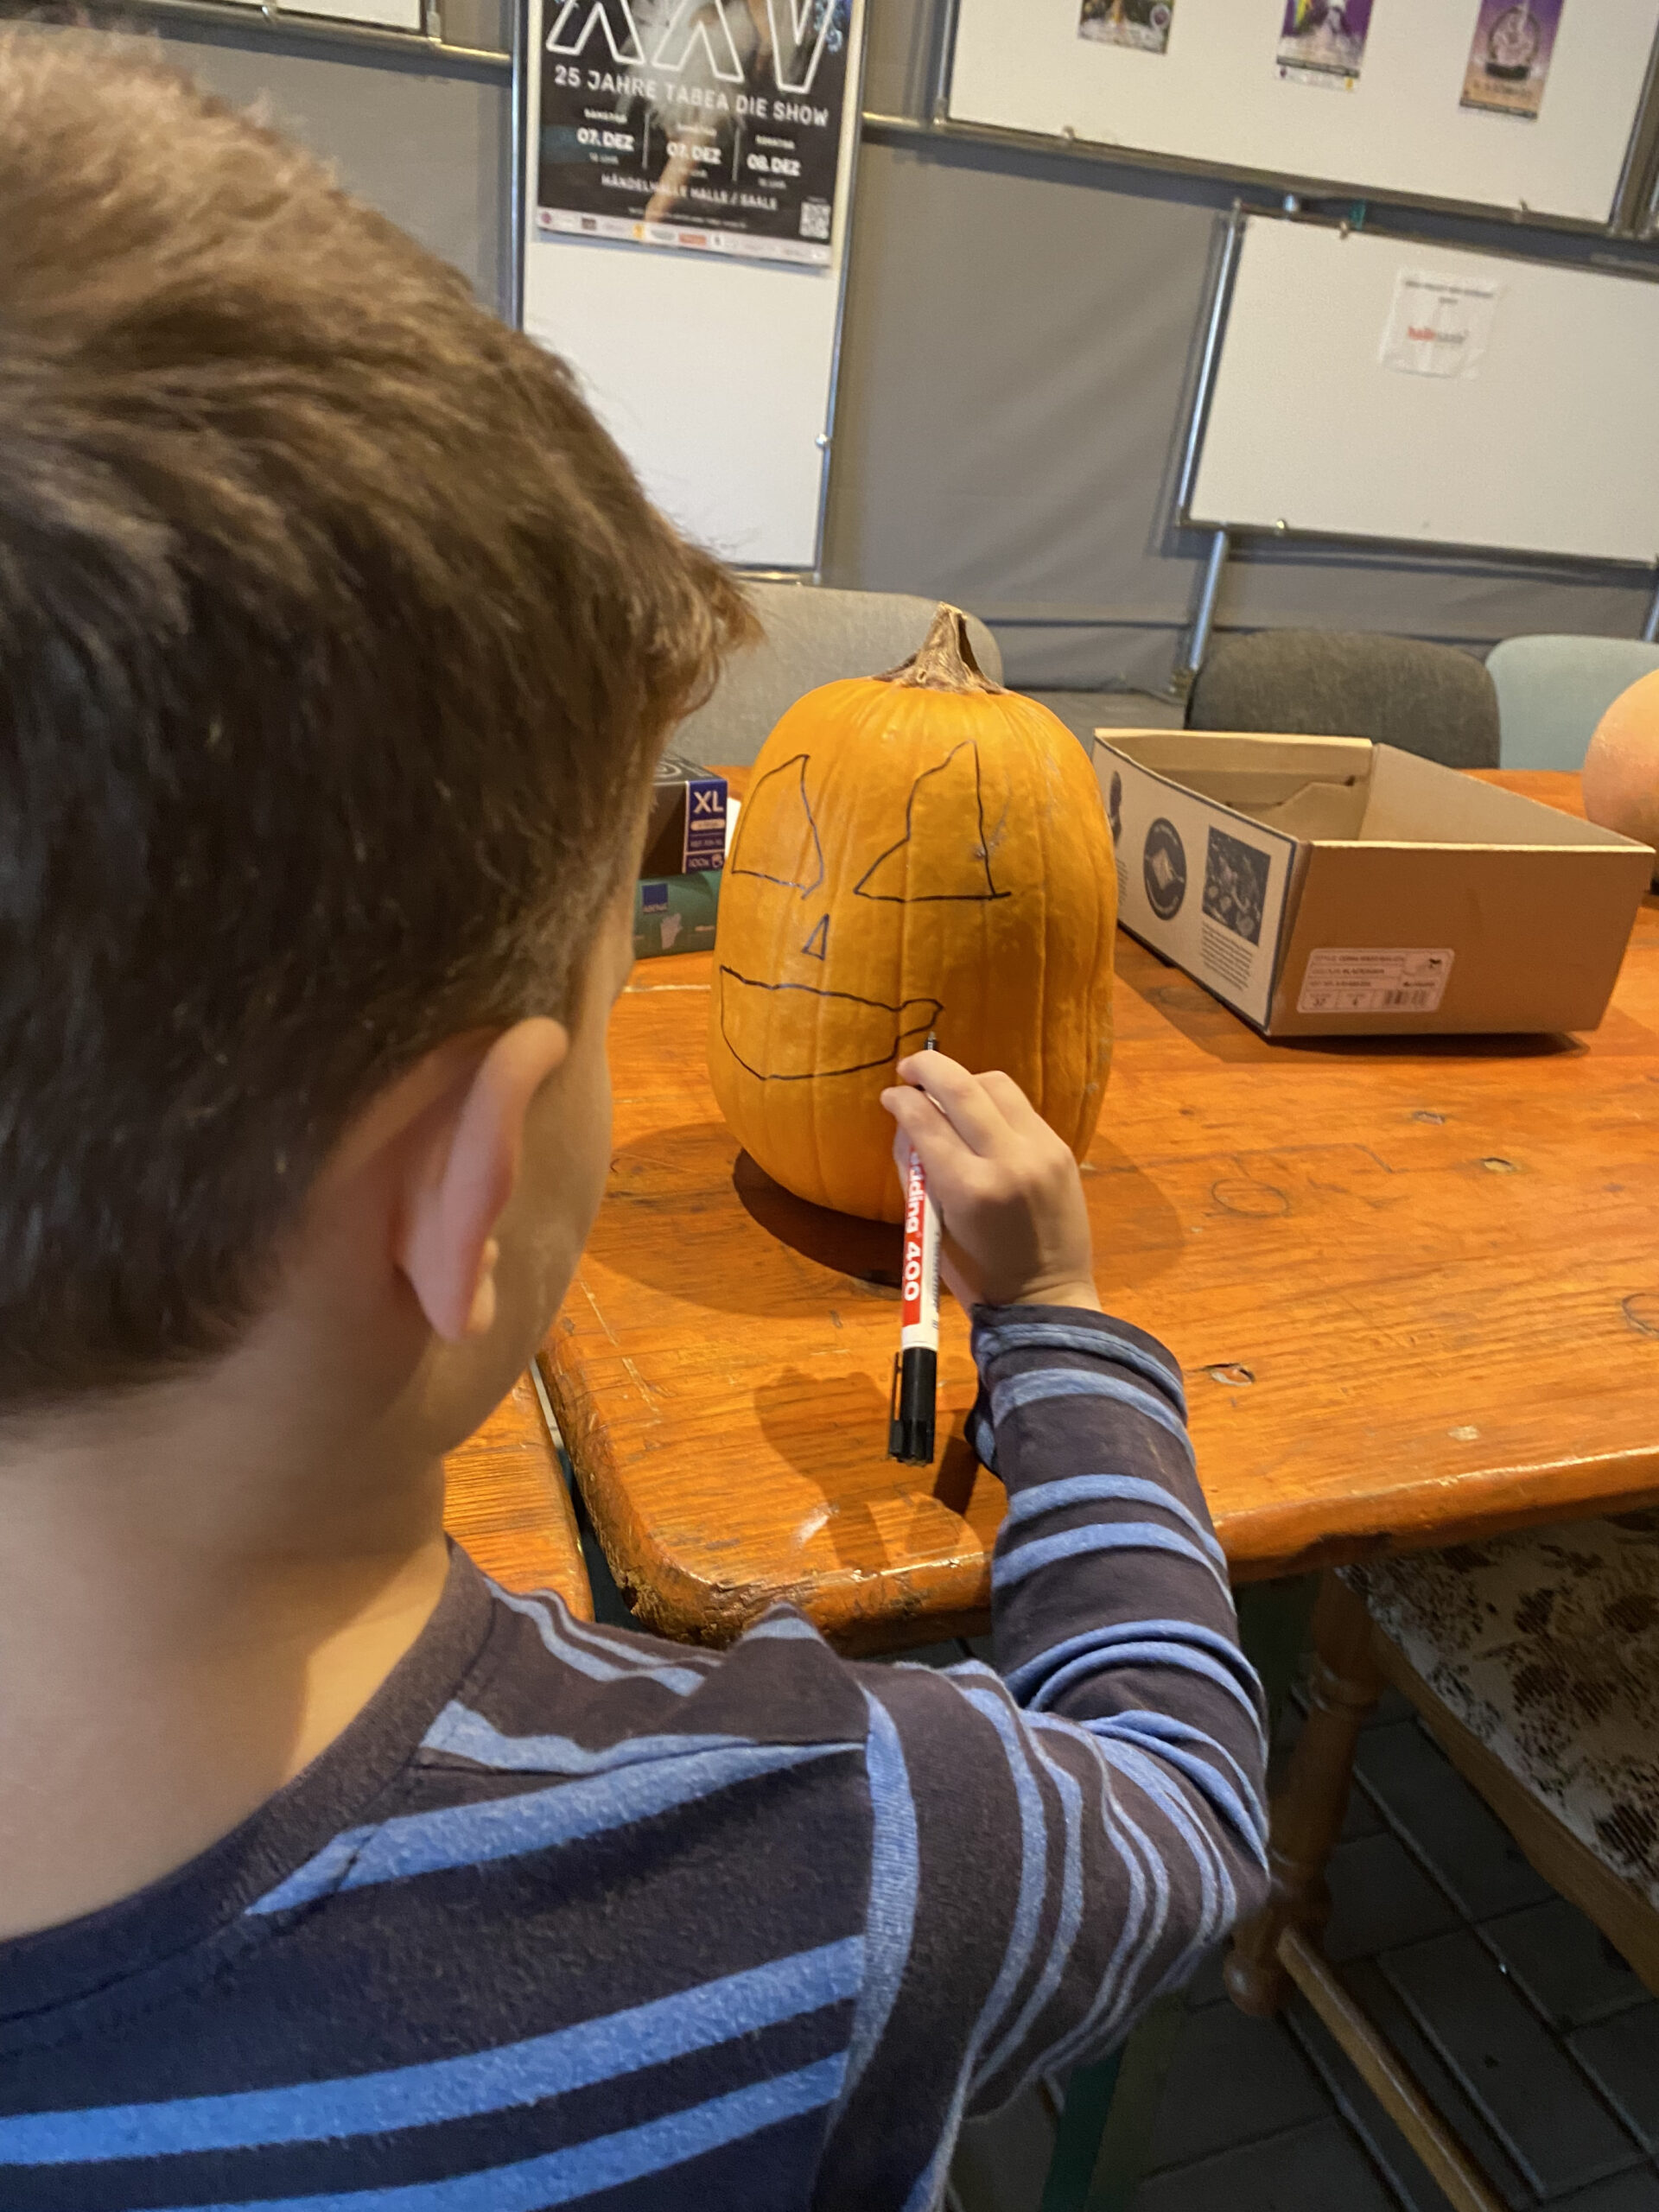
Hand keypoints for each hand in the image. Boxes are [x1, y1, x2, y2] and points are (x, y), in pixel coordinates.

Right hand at [880, 1051, 1101, 1312]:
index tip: (890, 1095)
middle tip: (908, 1068)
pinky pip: (1020, 1107)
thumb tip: (905, 1120)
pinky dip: (993, 1103)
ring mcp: (1040, 1150)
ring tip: (946, 1093)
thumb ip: (914, 1169)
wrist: (1047, 1298)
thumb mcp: (932, 1226)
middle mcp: (1007, 1160)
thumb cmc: (976, 1275)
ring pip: (996, 1085)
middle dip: (928, 1068)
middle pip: (961, 1086)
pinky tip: (980, 1116)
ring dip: (965, 1080)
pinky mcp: (1060, 1149)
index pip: (924, 1120)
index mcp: (968, 1188)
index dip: (901, 1099)